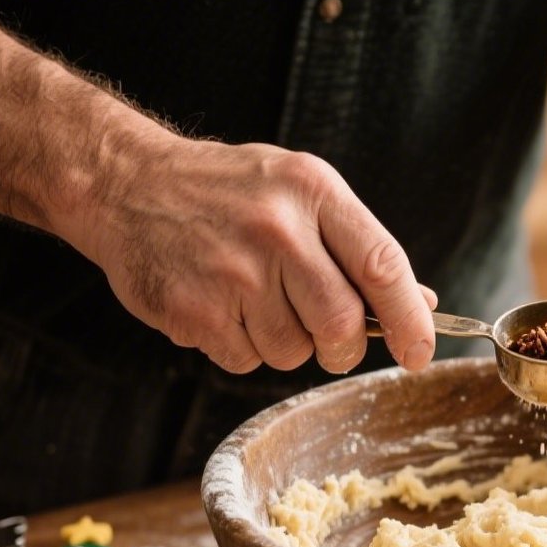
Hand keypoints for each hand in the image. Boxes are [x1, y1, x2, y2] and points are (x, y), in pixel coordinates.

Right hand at [62, 137, 435, 374]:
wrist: (125, 184)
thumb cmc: (227, 192)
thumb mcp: (301, 191)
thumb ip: (359, 245)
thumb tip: (420, 303)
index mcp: (313, 192)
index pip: (383, 266)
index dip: (410, 319)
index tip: (419, 352)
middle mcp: (277, 230)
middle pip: (341, 324)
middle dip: (342, 347)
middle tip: (328, 339)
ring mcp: (233, 272)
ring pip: (293, 352)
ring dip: (285, 344)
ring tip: (253, 299)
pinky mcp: (195, 310)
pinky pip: (245, 362)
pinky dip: (242, 349)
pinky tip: (220, 307)